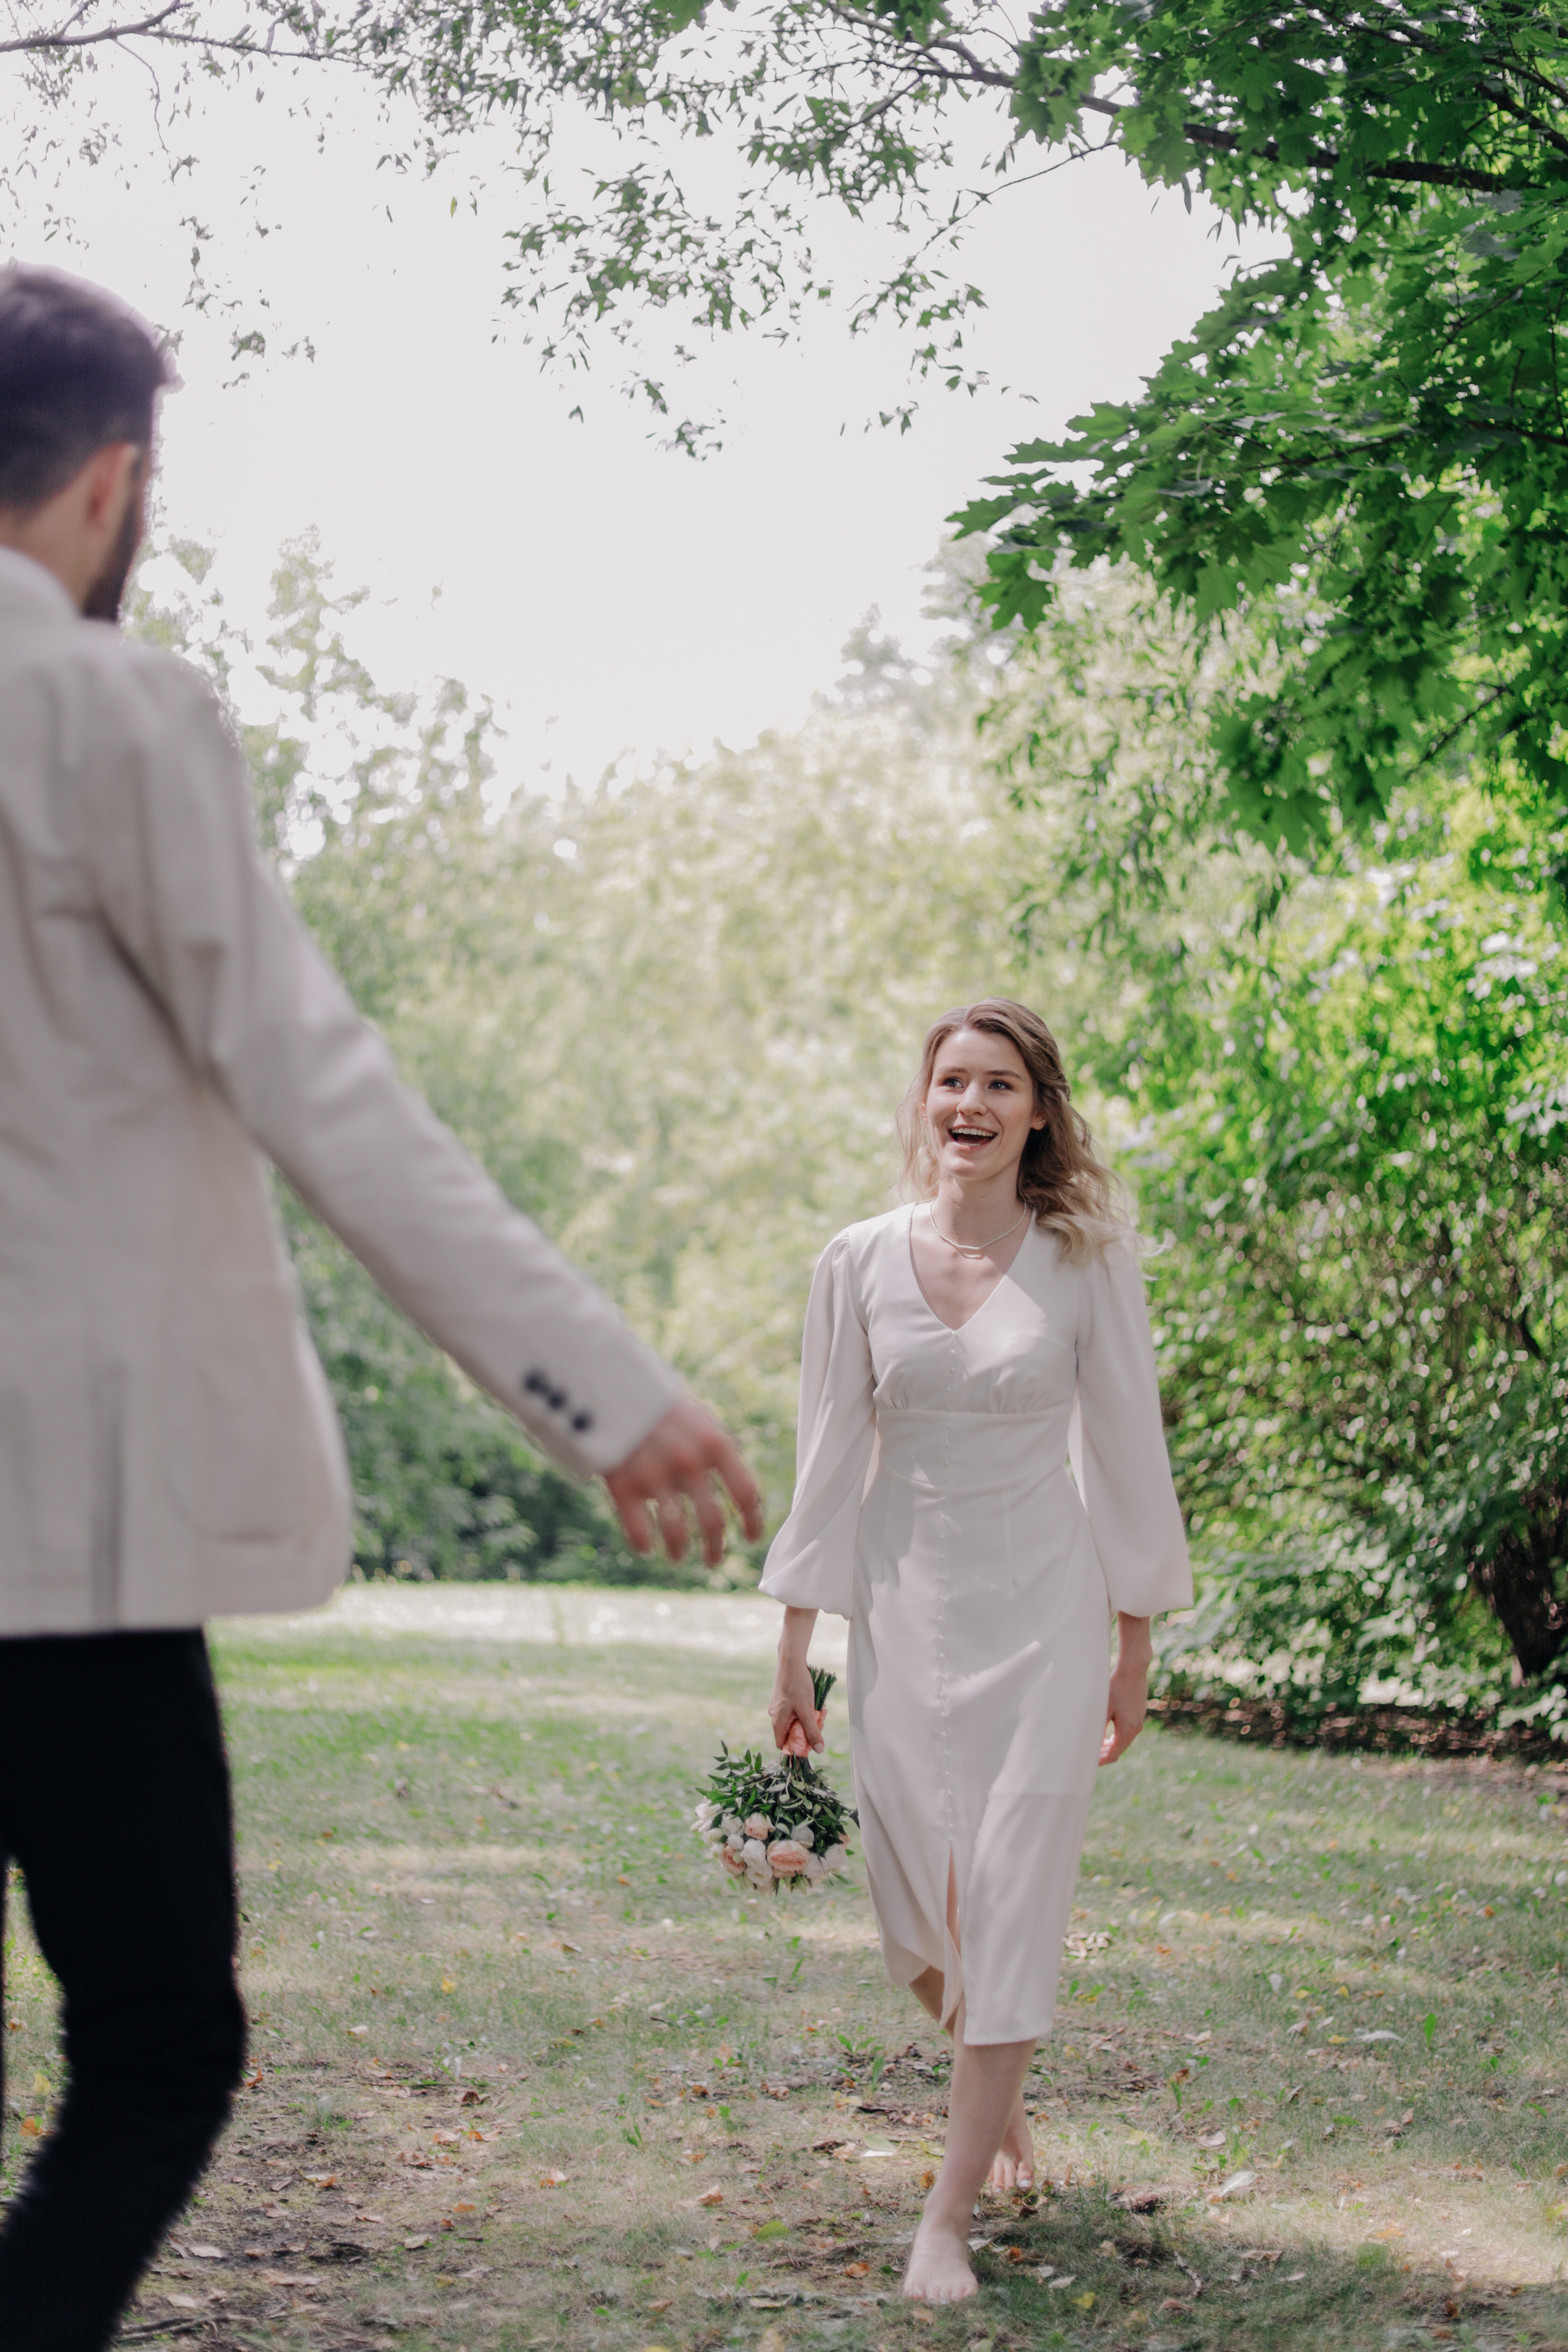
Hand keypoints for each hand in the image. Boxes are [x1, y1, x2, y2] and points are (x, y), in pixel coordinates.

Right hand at [603, 1396, 762, 1566]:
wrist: (614, 1388)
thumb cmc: (665, 1411)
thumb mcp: (702, 1423)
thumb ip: (721, 1457)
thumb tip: (743, 1498)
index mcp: (716, 1444)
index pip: (746, 1494)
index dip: (753, 1522)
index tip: (751, 1538)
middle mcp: (689, 1462)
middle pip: (713, 1522)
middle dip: (715, 1548)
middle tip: (713, 1559)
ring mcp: (655, 1475)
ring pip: (676, 1533)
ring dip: (679, 1552)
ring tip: (677, 1557)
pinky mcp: (622, 1486)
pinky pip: (639, 1532)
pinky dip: (644, 1546)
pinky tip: (647, 1548)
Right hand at [769, 1654, 824, 1755]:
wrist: (791, 1661)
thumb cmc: (797, 1685)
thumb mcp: (807, 1711)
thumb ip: (812, 1731)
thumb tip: (818, 1750)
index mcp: (777, 1722)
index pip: (783, 1744)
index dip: (795, 1747)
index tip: (809, 1743)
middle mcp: (775, 1715)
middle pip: (791, 1733)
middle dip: (806, 1730)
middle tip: (818, 1722)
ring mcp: (779, 1706)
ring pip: (795, 1720)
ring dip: (808, 1718)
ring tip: (818, 1709)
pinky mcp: (784, 1698)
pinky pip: (795, 1710)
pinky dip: (805, 1709)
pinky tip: (814, 1701)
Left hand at [1099, 1612, 1151, 1765]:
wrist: (1133, 1669)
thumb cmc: (1115, 1687)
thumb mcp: (1103, 1709)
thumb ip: (1097, 1729)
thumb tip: (1090, 1744)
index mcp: (1127, 1731)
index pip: (1113, 1755)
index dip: (1100, 1761)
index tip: (1089, 1763)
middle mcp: (1136, 1728)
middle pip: (1119, 1749)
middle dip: (1104, 1753)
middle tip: (1090, 1755)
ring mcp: (1139, 1720)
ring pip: (1123, 1739)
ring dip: (1110, 1744)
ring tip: (1096, 1745)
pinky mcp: (1139, 1712)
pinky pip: (1127, 1730)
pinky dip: (1116, 1735)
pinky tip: (1106, 1731)